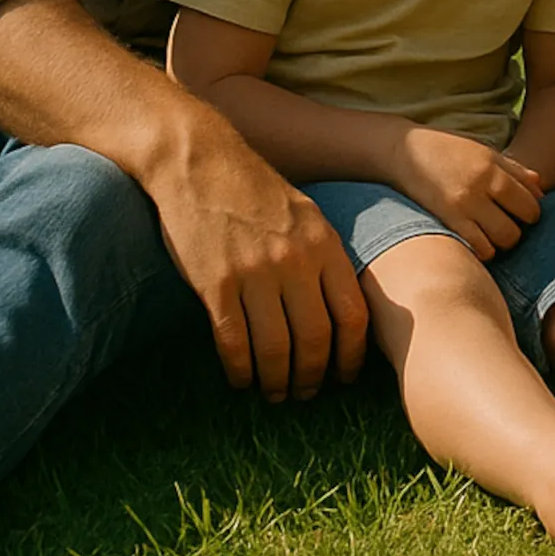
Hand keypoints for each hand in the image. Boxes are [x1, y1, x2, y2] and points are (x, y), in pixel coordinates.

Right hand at [148, 118, 367, 401]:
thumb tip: (342, 305)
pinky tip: (240, 380)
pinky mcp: (215, 283)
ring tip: (275, 394)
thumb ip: (325, 256)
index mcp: (325, 245)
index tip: (345, 376)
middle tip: (307, 394)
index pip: (353, 314)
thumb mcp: (308, 214)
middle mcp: (295, 261)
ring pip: (275, 348)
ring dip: (277, 381)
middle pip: (316, 339)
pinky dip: (239, 370)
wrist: (201, 161)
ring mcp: (254, 273)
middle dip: (314, 376)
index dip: (352, 355)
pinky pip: (233, 342)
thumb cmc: (256, 190)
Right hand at [388, 124, 542, 259]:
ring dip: (500, 243)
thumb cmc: (446, 149)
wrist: (402, 150)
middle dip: (518, 231)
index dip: (531, 214)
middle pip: (517, 226)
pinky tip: (477, 242)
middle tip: (507, 226)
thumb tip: (541, 192)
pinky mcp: (445, 218)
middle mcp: (481, 187)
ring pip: (501, 240)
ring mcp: (463, 205)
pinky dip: (483, 250)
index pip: (529, 204)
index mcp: (493, 168)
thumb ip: (514, 171)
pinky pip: (477, 247)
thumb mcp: (483, 151)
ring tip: (492, 235)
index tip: (521, 214)